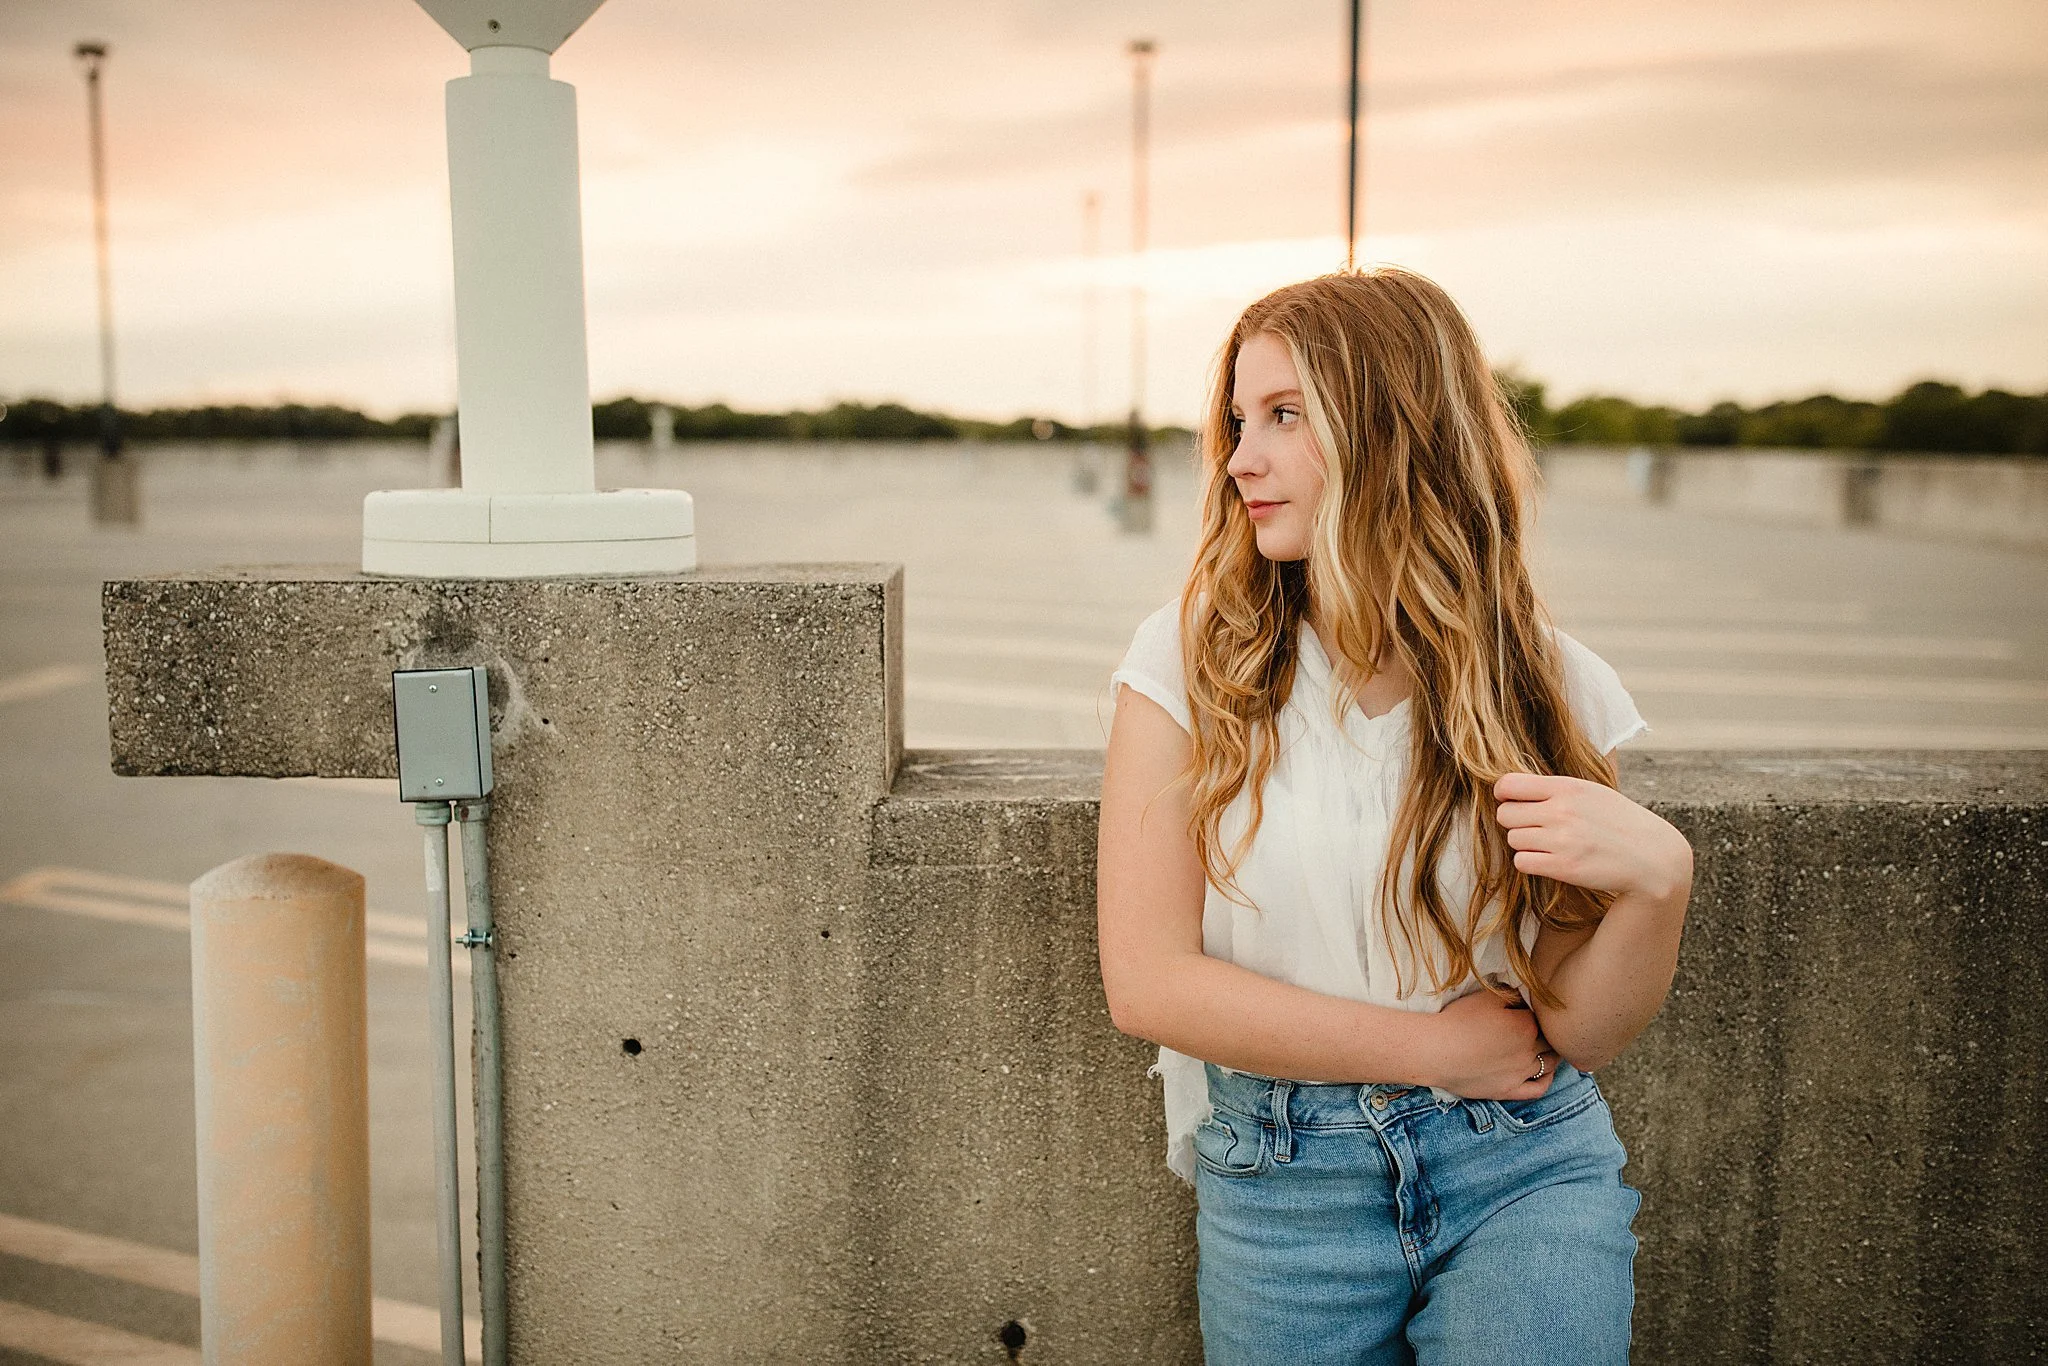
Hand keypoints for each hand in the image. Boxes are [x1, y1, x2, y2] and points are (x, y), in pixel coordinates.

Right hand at [1427, 989, 1557, 1099]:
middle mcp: (1529, 1050)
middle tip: (1538, 1027)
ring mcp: (1520, 1073)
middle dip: (1548, 1032)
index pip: (1541, 1017)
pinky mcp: (1509, 1090)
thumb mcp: (1485, 997)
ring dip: (1552, 1054)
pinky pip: (1538, 1089)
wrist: (1435, 1051)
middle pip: (1550, 1040)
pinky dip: (1548, 1080)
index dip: (1534, 1012)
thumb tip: (1523, 995)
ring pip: (1549, 1063)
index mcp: (1526, 1025)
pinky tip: (1546, 1073)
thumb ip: (1510, 993)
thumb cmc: (1457, 1021)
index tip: (1525, 1009)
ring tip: (1545, 1047)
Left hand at [1493, 773, 1692, 903]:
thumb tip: (1510, 787)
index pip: (1508, 784)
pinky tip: (1548, 859)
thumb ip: (1555, 789)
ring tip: (1547, 844)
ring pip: (1512, 839)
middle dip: (1514, 821)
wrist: (1652, 857)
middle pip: (1505, 814)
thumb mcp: (1591, 792)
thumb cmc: (1618, 822)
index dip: (1504, 794)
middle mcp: (1562, 811)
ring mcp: (1562, 840)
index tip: (1512, 801)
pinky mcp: (1564, 867)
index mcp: (1567, 787)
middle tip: (1533, 827)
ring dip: (1524, 843)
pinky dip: (1530, 862)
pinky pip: (1522, 862)